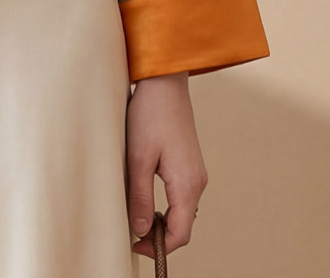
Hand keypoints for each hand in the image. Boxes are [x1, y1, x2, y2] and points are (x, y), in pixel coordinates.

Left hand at [124, 70, 206, 258]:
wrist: (164, 82)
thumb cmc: (150, 114)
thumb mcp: (138, 156)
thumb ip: (140, 196)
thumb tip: (140, 229)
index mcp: (187, 184)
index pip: (179, 234)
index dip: (157, 247)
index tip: (134, 245)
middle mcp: (197, 182)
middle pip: (182, 225)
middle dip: (159, 236)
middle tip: (132, 233)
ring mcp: (196, 172)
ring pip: (182, 211)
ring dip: (162, 221)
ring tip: (137, 216)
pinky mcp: (189, 163)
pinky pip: (181, 196)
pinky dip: (167, 206)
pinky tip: (147, 197)